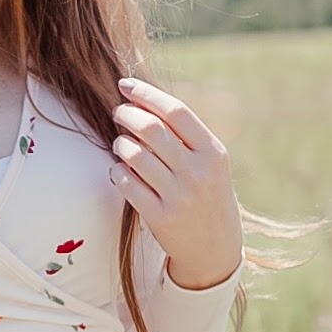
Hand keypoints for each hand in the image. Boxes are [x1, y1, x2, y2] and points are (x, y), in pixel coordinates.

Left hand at [109, 76, 242, 289]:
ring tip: (120, 142)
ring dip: (120, 143)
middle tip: (117, 112)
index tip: (125, 85)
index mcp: (213, 152)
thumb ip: (185, 134)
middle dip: (127, 114)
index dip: (146, 94)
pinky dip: (118, 171)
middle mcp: (199, 173)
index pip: (176, 111)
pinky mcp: (161, 218)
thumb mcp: (210, 162)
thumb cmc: (206, 192)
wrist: (214, 246)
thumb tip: (143, 99)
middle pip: (152, 130)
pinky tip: (120, 169)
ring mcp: (180, 196)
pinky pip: (128, 184)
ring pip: (135, 155)